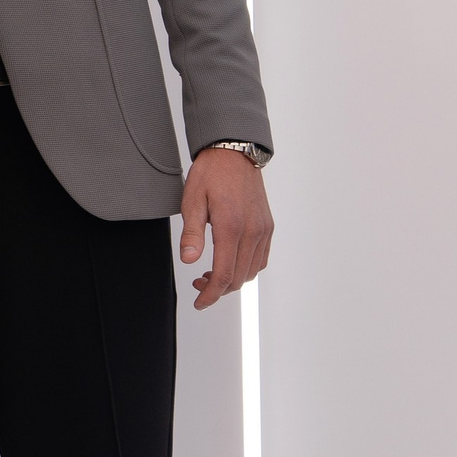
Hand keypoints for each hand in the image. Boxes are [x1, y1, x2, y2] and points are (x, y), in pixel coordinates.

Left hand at [180, 150, 272, 308]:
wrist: (234, 153)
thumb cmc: (211, 174)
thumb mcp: (192, 201)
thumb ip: (192, 234)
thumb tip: (189, 261)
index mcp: (231, 227)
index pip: (223, 275)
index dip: (210, 295)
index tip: (199, 302)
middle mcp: (252, 232)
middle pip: (238, 278)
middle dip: (218, 290)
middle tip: (198, 285)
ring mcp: (263, 230)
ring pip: (251, 271)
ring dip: (232, 280)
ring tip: (210, 274)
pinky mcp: (267, 226)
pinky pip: (260, 258)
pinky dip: (246, 268)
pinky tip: (229, 262)